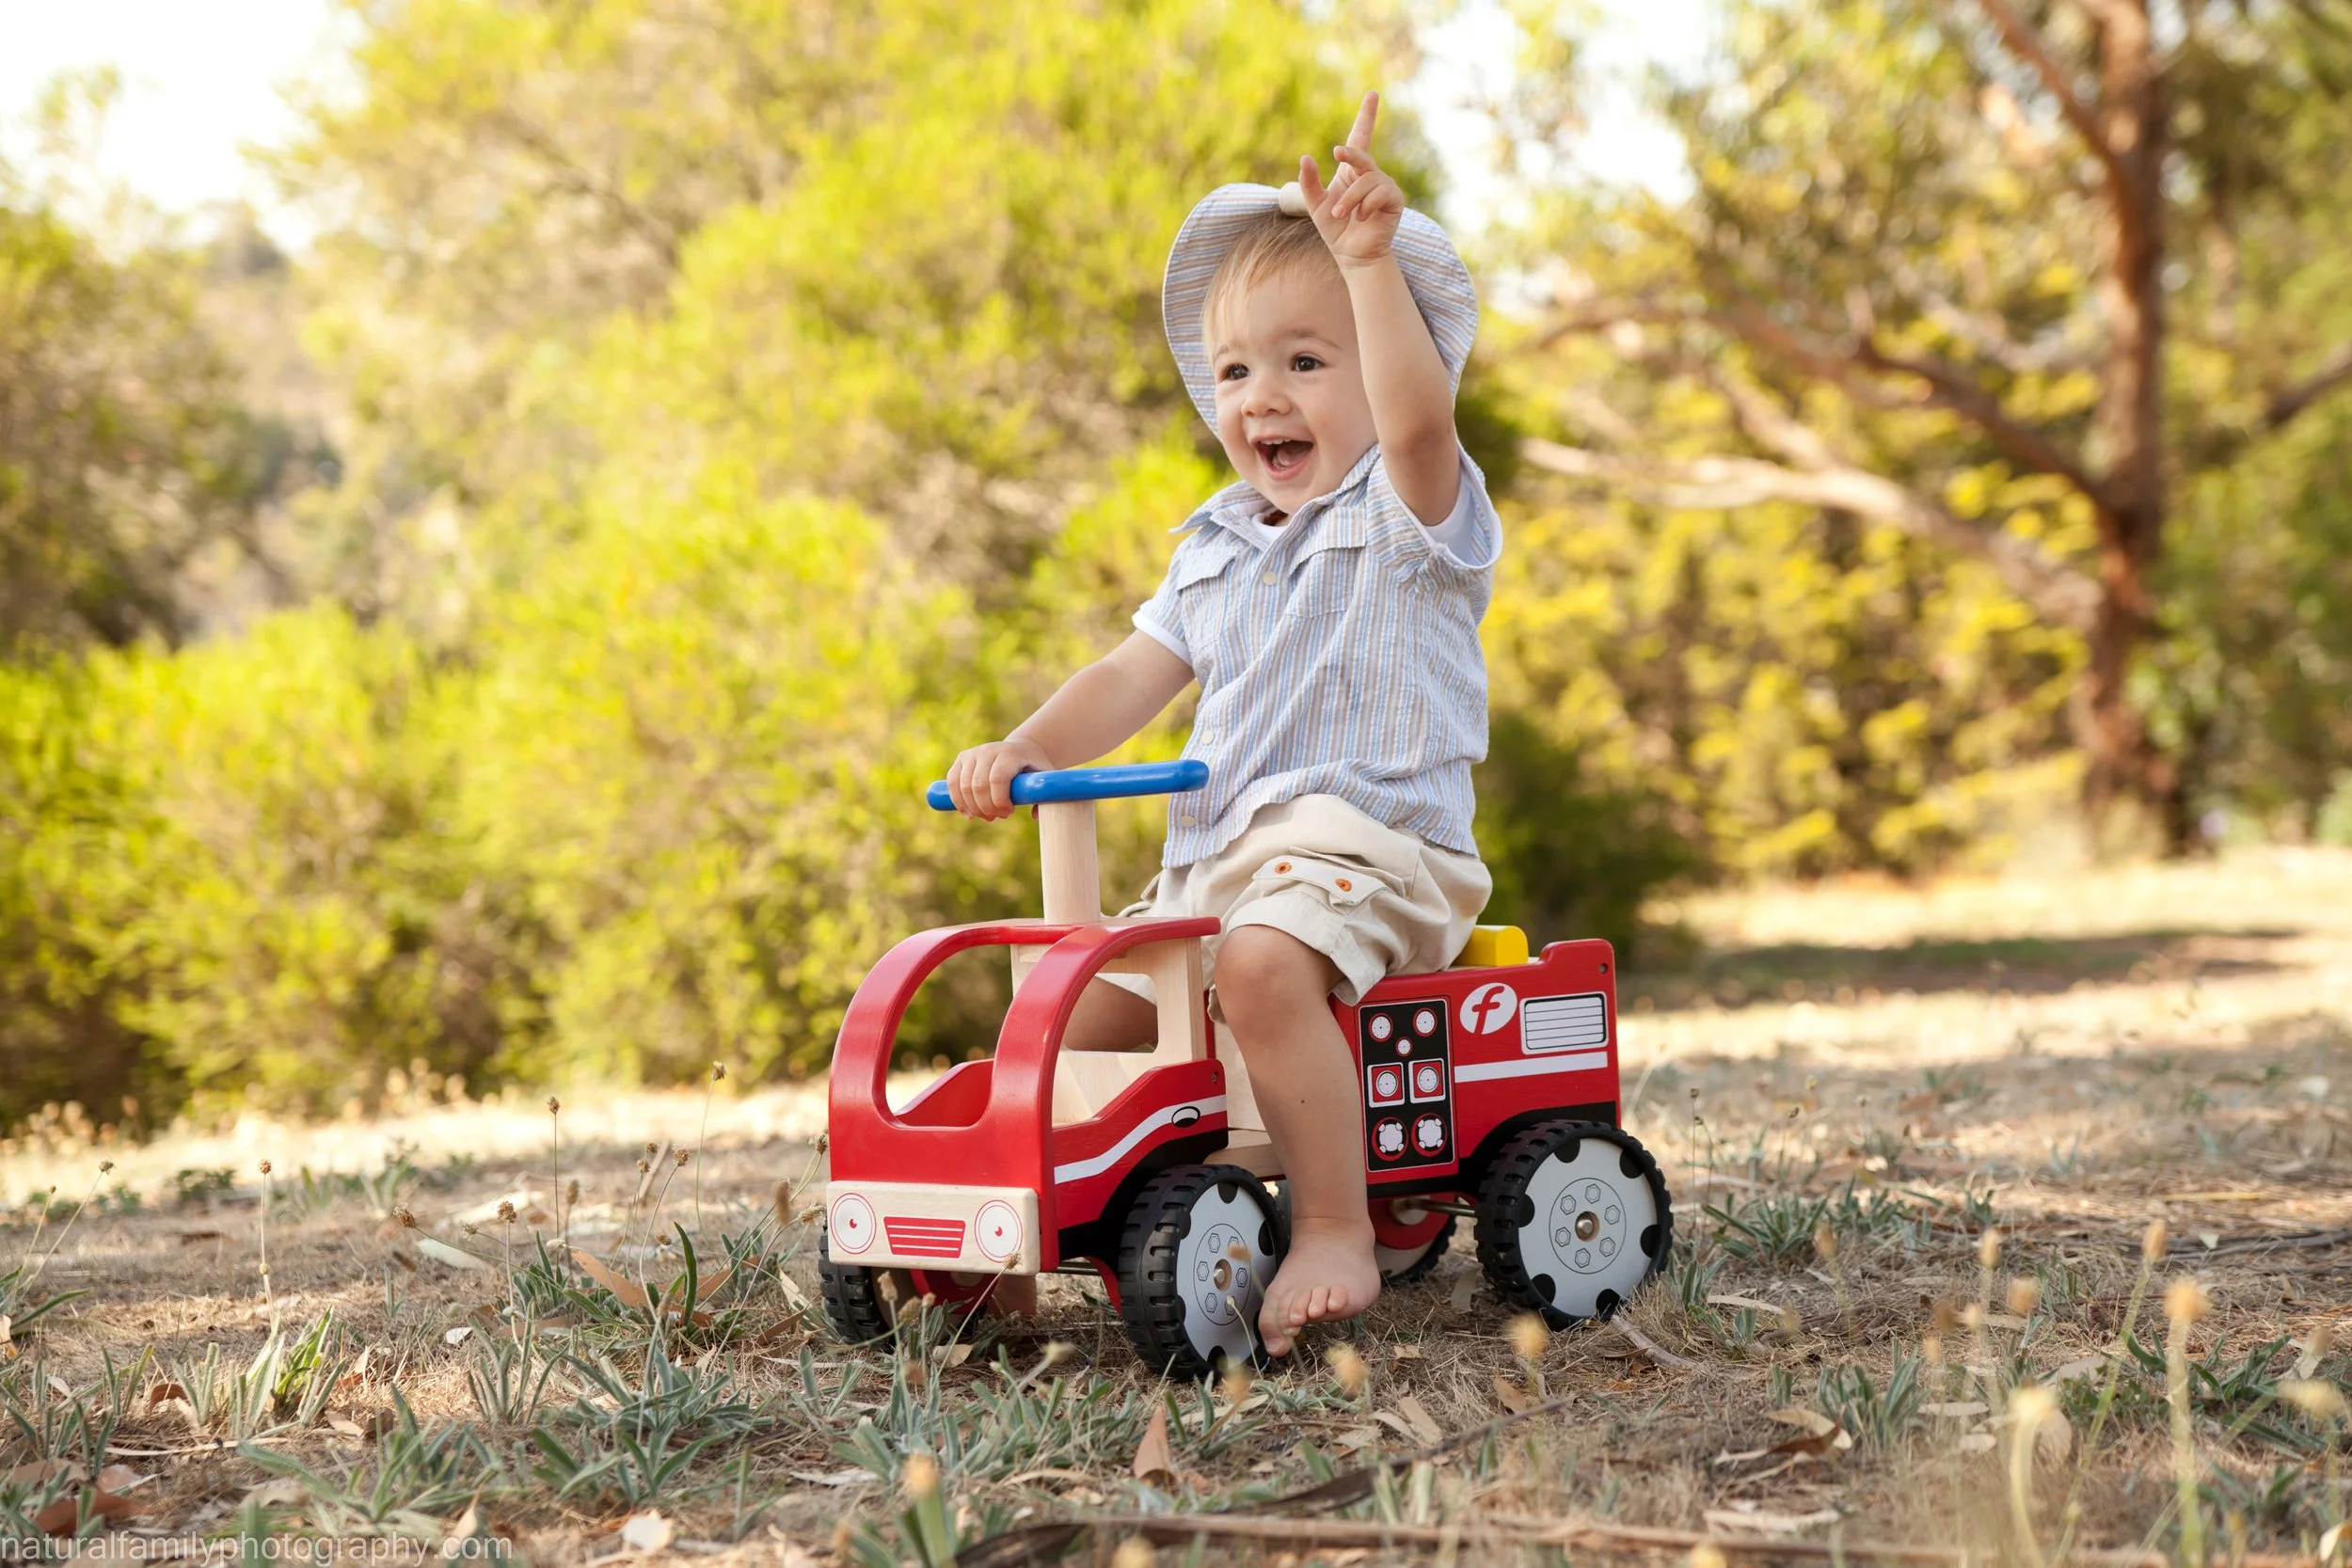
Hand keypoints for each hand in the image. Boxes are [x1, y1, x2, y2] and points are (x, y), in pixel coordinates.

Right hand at [944, 734, 1053, 820]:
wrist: (1021, 750)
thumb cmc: (1034, 768)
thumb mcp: (1045, 778)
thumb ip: (1044, 795)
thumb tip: (1035, 816)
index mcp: (1010, 753)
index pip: (997, 779)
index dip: (1000, 801)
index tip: (1009, 812)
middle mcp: (988, 750)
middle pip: (979, 786)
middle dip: (987, 808)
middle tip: (998, 817)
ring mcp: (972, 753)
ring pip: (964, 787)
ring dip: (974, 808)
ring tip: (988, 816)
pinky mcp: (961, 759)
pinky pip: (952, 783)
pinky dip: (958, 801)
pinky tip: (969, 814)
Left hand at [1298, 91, 1403, 269]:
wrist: (1352, 254)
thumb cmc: (1335, 230)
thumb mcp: (1315, 205)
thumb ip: (1309, 183)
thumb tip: (1306, 157)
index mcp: (1351, 172)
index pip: (1360, 138)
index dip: (1366, 116)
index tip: (1372, 94)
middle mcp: (1369, 175)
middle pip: (1361, 154)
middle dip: (1350, 154)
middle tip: (1337, 153)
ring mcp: (1383, 186)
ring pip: (1366, 179)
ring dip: (1350, 198)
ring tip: (1341, 214)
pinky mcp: (1394, 200)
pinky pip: (1379, 192)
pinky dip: (1365, 205)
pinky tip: (1360, 217)